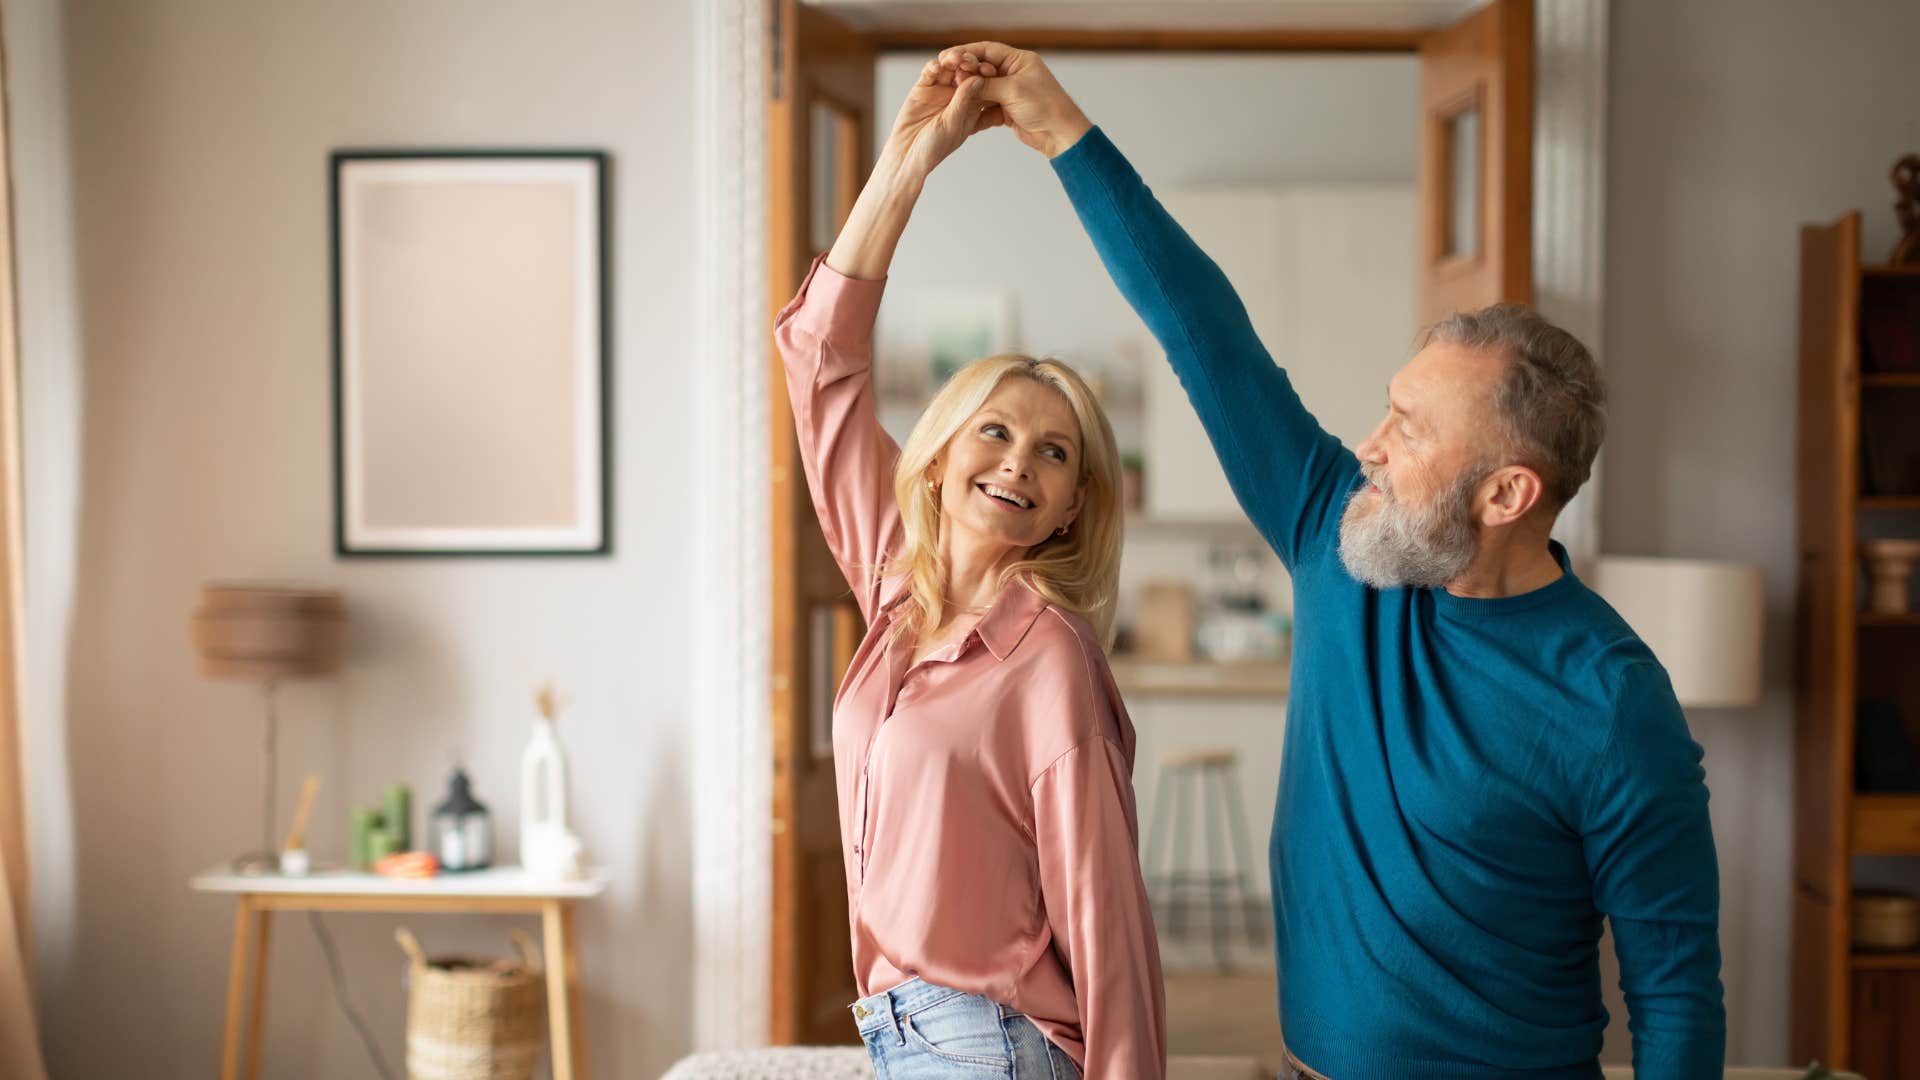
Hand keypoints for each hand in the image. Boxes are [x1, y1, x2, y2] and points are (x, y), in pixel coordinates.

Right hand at [881, 59, 999, 184]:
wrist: (907, 155)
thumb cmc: (935, 148)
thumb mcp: (954, 125)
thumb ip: (965, 101)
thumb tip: (978, 79)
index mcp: (973, 105)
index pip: (983, 84)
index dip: (986, 75)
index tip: (989, 70)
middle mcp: (958, 95)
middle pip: (967, 72)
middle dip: (969, 63)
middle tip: (969, 60)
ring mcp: (941, 89)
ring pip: (949, 68)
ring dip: (951, 61)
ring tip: (953, 59)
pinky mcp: (923, 87)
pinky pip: (929, 73)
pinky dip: (932, 67)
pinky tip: (936, 67)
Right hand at [938, 42, 1090, 157]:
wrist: (1059, 134)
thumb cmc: (1046, 106)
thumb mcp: (1013, 90)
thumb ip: (987, 85)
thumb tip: (965, 82)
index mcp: (1019, 60)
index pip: (988, 50)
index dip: (968, 53)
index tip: (950, 56)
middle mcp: (1014, 73)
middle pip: (983, 69)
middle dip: (966, 73)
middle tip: (949, 77)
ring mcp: (1010, 91)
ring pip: (982, 88)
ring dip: (969, 92)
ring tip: (952, 95)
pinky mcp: (1007, 108)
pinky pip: (986, 105)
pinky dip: (975, 108)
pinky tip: (962, 110)